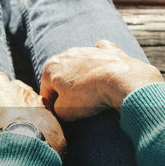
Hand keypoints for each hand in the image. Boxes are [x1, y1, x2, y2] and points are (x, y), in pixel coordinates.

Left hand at [0, 67, 66, 154]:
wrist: (34, 138)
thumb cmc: (46, 144)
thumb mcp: (57, 145)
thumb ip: (55, 144)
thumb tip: (55, 151)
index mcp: (48, 113)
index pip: (41, 107)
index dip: (35, 110)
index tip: (33, 115)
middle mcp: (36, 100)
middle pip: (29, 94)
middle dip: (24, 98)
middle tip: (17, 104)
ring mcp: (20, 93)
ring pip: (15, 87)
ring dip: (9, 89)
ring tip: (3, 87)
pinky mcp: (5, 90)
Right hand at [39, 41, 163, 120]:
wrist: (119, 80)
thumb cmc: (88, 95)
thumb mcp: (64, 111)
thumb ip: (56, 110)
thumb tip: (60, 109)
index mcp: (50, 67)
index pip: (45, 91)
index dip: (51, 106)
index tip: (60, 115)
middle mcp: (66, 54)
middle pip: (61, 77)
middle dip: (65, 90)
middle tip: (76, 106)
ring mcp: (86, 50)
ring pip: (79, 66)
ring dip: (82, 78)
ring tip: (92, 94)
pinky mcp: (106, 50)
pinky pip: (100, 54)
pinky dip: (100, 61)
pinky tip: (104, 70)